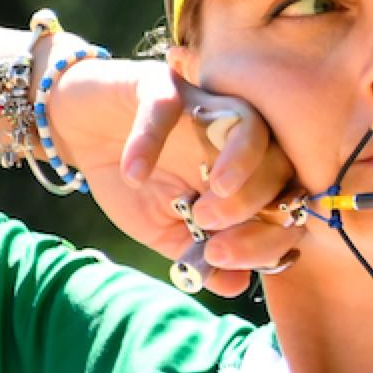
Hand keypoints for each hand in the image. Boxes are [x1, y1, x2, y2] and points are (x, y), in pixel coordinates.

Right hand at [50, 57, 301, 296]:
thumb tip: (238, 285)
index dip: (270, 239)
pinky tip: (136, 174)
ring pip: (250, 127)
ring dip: (236, 171)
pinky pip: (168, 108)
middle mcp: (239, 140)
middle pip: (281, 166)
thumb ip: (200, 255)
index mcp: (249, 179)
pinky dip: (151, 142)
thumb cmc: (136, 184)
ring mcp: (205, 108)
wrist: (84, 135)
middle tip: (208, 230)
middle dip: (252, 209)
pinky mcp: (161, 86)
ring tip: (200, 209)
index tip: (227, 259)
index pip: (288, 205)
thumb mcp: (166, 231)